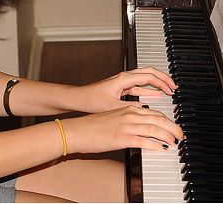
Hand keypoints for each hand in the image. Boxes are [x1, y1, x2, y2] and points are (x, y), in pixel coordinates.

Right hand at [63, 104, 183, 154]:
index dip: (168, 121)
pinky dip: (155, 145)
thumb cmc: (93, 126)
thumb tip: (142, 129)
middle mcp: (129, 115)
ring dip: (168, 136)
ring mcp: (126, 126)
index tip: (174, 128)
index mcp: (128, 109)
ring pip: (155, 128)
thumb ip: (129, 120)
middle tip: (180, 136)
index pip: (155, 112)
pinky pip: (144, 141)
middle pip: (159, 119)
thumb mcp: (114, 118)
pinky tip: (161, 149)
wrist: (78, 130)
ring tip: (175, 143)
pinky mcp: (122, 138)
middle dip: (174, 128)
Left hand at [73, 67, 177, 113]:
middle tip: (174, 86)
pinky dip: (149, 90)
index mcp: (124, 79)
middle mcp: (124, 77)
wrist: (80, 98)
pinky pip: (139, 86)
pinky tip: (156, 95)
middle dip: (163, 78)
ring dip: (157, 83)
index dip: (162, 83)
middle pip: (149, 72)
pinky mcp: (122, 87)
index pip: (149, 76)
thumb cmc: (92, 100)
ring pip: (145, 78)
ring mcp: (123, 82)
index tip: (171, 90)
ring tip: (169, 89)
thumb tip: (146, 109)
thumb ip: (131, 107)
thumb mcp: (114, 107)